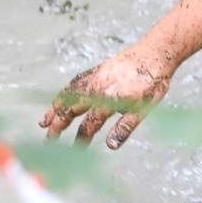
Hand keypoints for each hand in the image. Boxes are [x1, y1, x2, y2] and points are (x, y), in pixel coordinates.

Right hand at [40, 46, 174, 149]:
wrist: (156, 52)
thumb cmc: (153, 81)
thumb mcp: (144, 108)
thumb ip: (125, 127)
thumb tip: (110, 146)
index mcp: (107, 100)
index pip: (89, 125)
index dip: (81, 139)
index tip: (75, 150)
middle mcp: (95, 88)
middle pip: (70, 110)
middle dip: (58, 126)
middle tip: (48, 140)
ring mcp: (94, 77)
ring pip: (68, 95)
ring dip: (55, 109)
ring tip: (44, 122)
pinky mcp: (98, 69)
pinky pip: (75, 81)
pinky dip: (65, 91)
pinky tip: (63, 96)